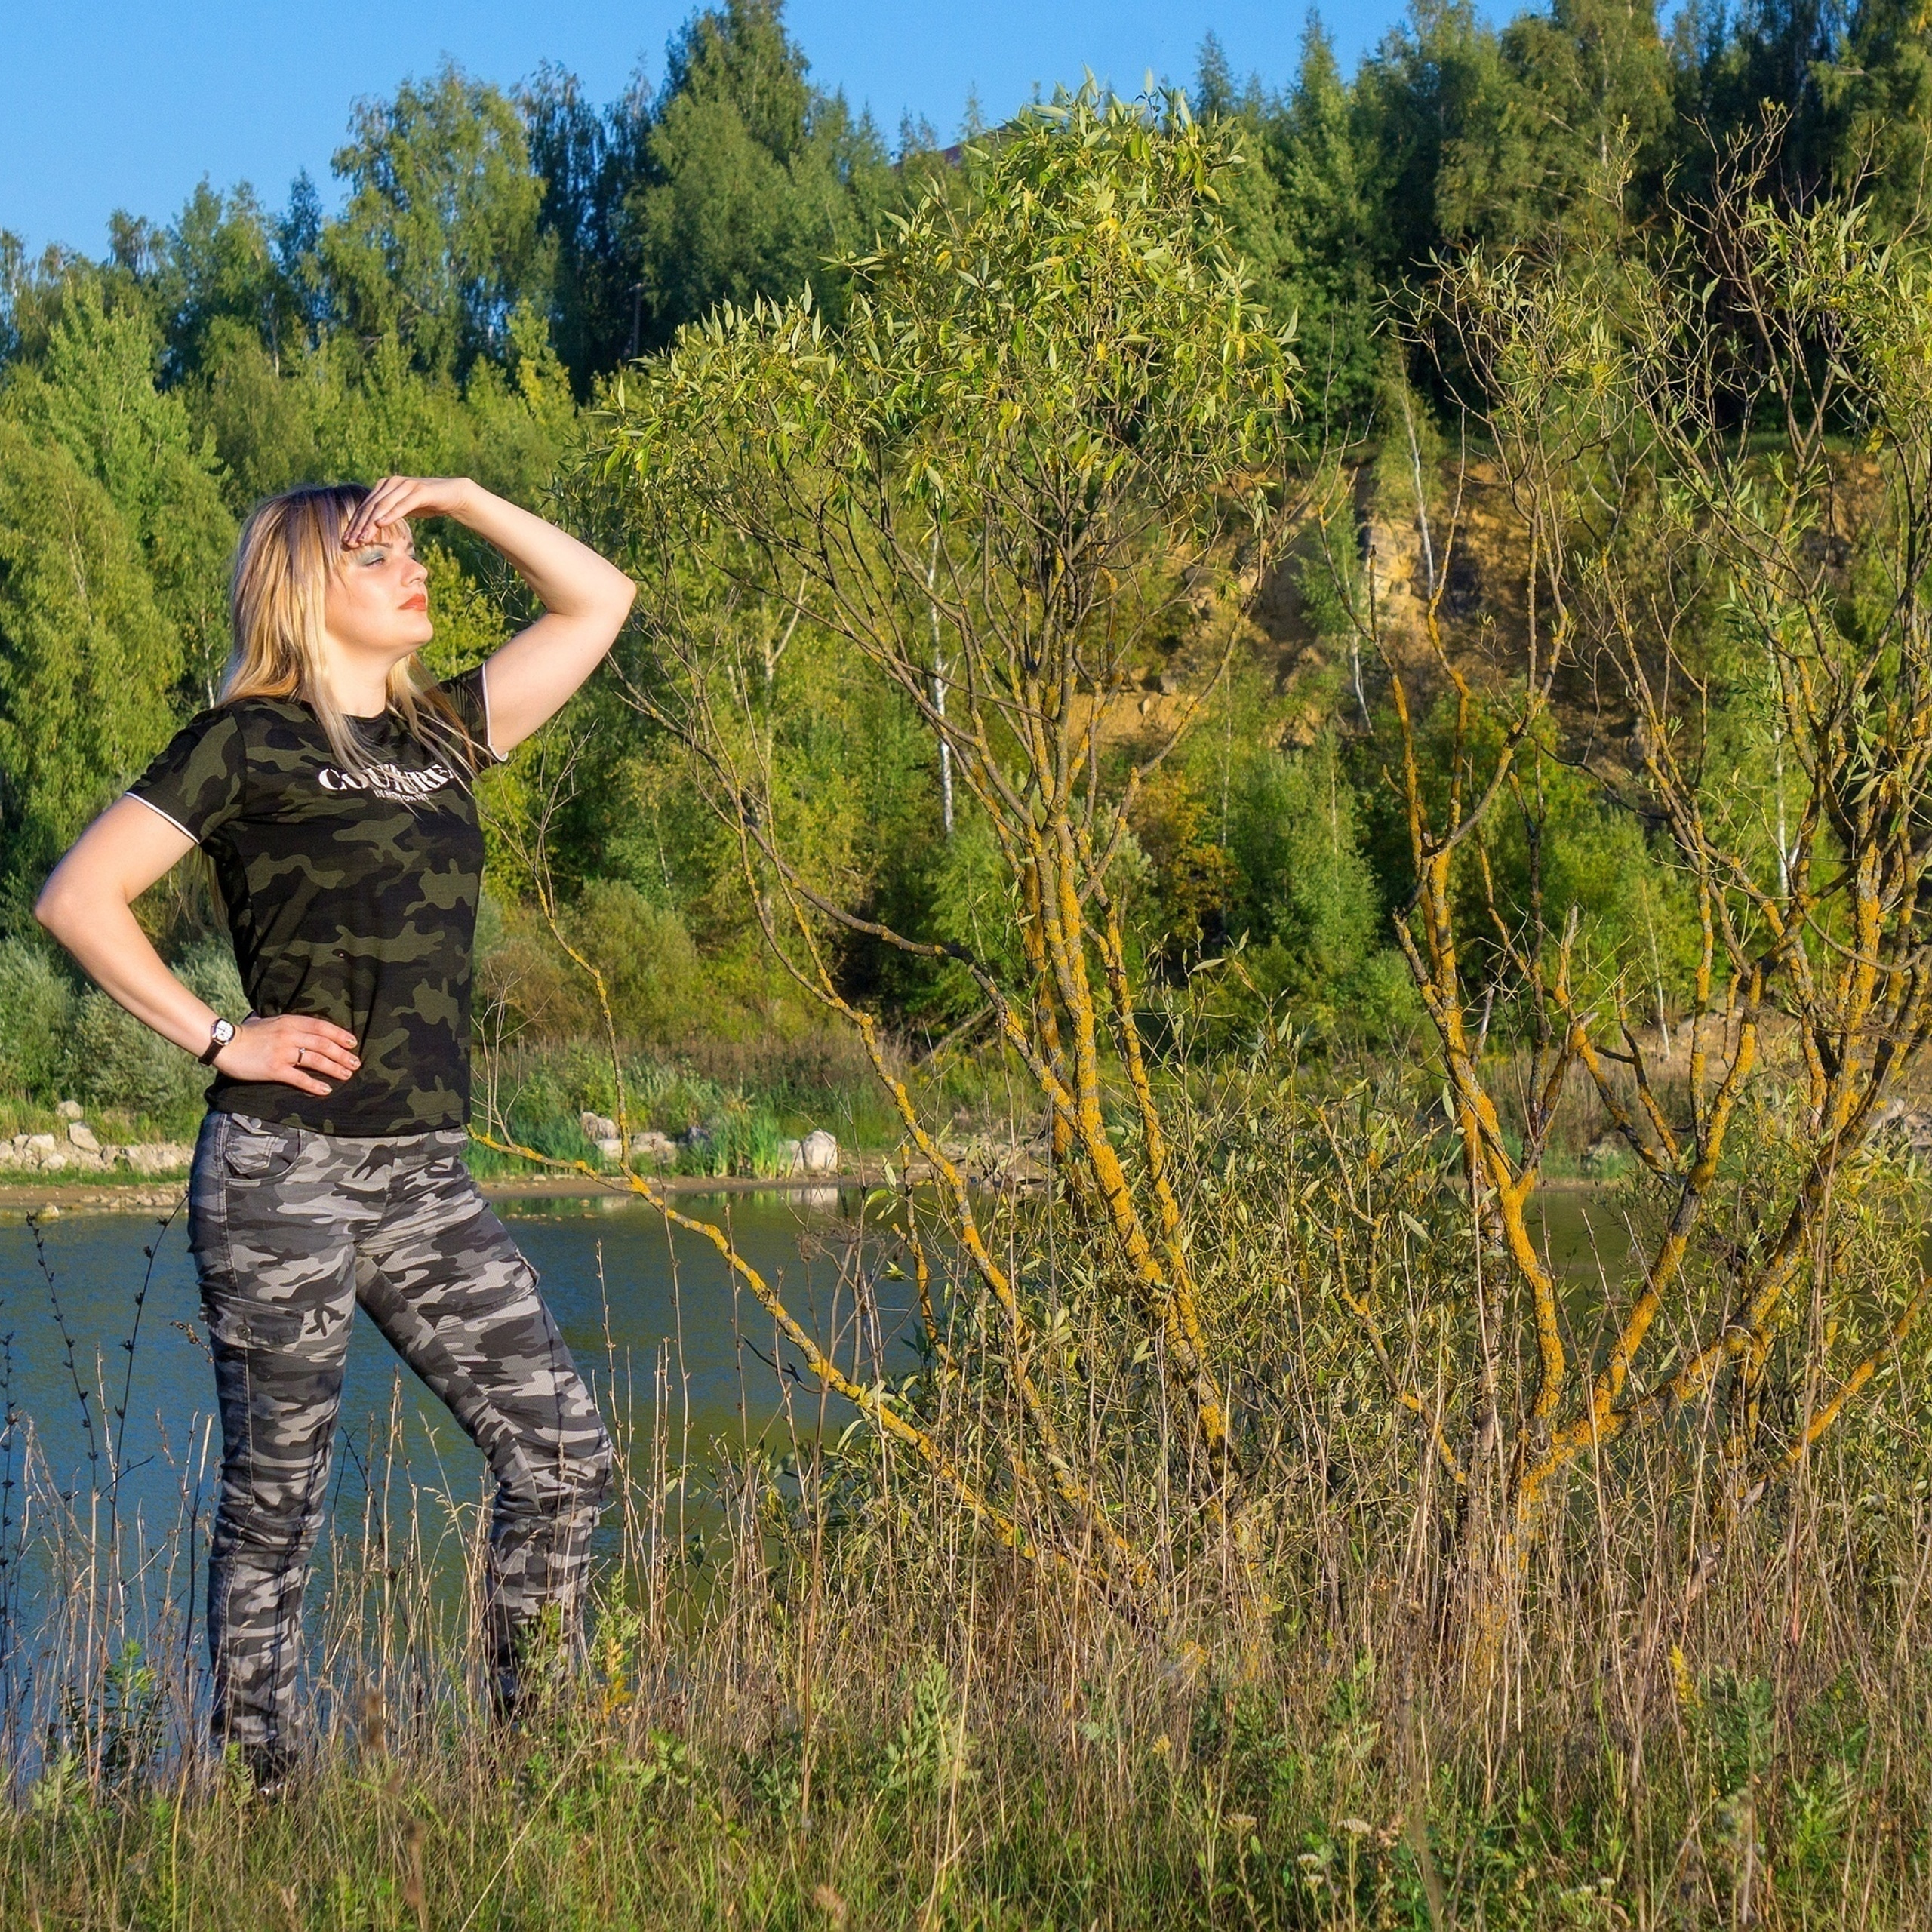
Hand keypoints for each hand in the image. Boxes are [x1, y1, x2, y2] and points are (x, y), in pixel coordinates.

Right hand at [211, 1014, 360, 1095]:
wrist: (225, 1045)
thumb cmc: (247, 1034)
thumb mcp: (270, 1021)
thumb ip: (287, 1023)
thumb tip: (301, 1026)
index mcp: (290, 1022)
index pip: (321, 1026)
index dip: (339, 1035)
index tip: (353, 1042)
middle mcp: (289, 1035)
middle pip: (324, 1044)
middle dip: (342, 1054)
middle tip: (356, 1063)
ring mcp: (283, 1052)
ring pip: (316, 1060)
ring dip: (334, 1068)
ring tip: (346, 1075)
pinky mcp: (274, 1069)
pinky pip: (299, 1078)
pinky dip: (314, 1084)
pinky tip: (325, 1090)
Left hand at [342, 476, 475, 546]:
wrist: (453, 495)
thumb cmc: (428, 504)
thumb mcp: (404, 509)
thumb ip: (389, 512)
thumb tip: (373, 526)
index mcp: (384, 486)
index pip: (365, 507)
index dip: (355, 524)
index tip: (347, 542)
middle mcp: (392, 482)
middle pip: (370, 507)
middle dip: (359, 526)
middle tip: (351, 543)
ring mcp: (405, 485)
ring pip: (383, 506)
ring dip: (371, 523)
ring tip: (363, 539)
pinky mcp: (420, 491)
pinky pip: (402, 504)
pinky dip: (391, 515)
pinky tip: (381, 524)